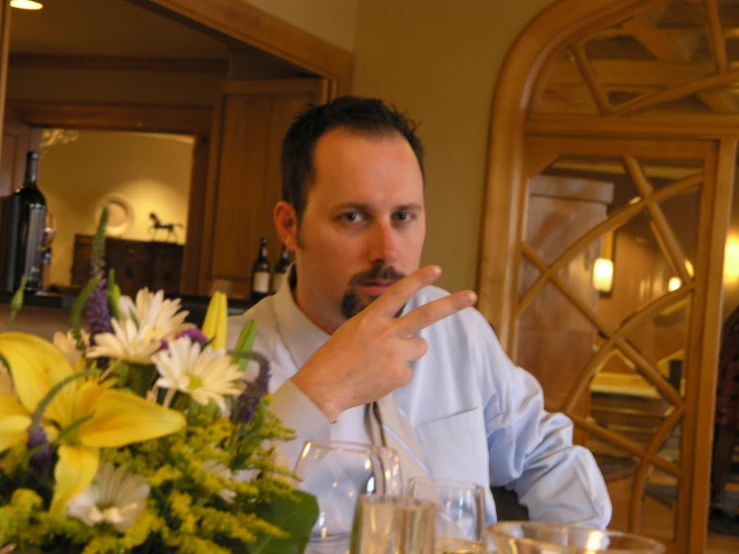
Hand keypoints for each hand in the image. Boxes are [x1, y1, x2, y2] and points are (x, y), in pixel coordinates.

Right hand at [291, 265, 476, 421]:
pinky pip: (407, 371)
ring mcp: (394, 354)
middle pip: (426, 315)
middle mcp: (385, 333)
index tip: (437, 270)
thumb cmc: (332, 360)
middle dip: (451, 305)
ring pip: (420, 347)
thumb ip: (378, 328)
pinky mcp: (398, 375)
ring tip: (382, 362)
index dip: (419, 279)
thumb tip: (404, 335)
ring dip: (408, 351)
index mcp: (370, 318)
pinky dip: (396, 375)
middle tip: (471, 296)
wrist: (322, 388)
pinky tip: (377, 378)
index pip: (398, 292)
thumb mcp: (351, 332)